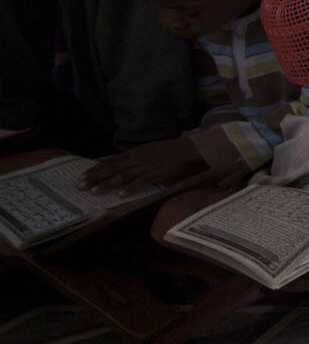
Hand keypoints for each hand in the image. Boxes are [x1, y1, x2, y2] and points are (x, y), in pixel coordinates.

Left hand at [80, 138, 204, 193]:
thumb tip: (122, 165)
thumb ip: (137, 158)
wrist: (193, 149)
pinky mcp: (159, 173)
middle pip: (113, 168)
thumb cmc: (173, 151)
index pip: (111, 161)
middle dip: (95, 177)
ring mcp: (148, 165)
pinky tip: (121, 195)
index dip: (96, 169)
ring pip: (123, 176)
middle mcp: (139, 158)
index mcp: (136, 152)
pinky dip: (131, 188)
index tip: (82, 176)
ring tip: (94, 192)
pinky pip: (142, 181)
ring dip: (107, 184)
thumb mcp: (151, 151)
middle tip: (79, 186)